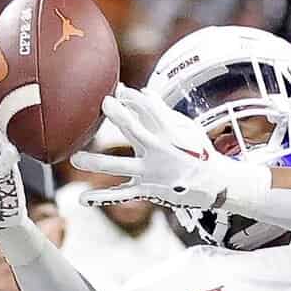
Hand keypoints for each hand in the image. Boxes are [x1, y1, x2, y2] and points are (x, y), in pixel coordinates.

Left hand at [71, 85, 239, 211]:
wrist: (215, 185)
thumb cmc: (197, 152)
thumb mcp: (185, 128)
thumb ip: (160, 111)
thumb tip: (141, 91)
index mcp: (170, 133)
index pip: (149, 108)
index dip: (133, 97)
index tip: (119, 90)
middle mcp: (159, 153)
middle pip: (135, 131)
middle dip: (120, 116)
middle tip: (105, 103)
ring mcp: (151, 174)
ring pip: (119, 166)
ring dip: (96, 163)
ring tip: (75, 159)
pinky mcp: (147, 190)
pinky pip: (121, 195)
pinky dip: (102, 198)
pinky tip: (82, 199)